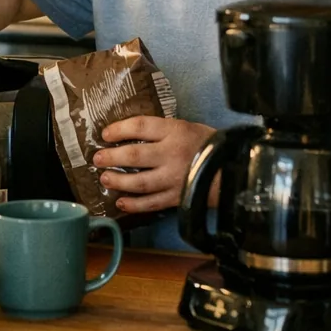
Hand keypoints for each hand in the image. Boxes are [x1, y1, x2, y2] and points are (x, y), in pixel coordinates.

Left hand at [93, 117, 215, 213]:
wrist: (233, 169)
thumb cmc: (207, 144)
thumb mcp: (187, 127)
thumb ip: (162, 130)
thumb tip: (130, 134)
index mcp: (176, 131)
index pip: (141, 126)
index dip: (120, 129)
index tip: (105, 134)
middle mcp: (173, 154)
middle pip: (135, 156)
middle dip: (112, 157)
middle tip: (97, 158)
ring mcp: (175, 178)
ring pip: (140, 182)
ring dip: (118, 181)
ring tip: (105, 179)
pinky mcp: (177, 197)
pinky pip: (152, 203)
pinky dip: (134, 205)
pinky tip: (121, 203)